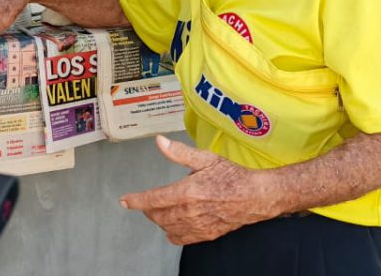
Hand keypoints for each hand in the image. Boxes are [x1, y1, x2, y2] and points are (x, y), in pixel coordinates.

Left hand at [119, 136, 280, 245]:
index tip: (124, 201)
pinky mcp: (205, 234)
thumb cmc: (232, 175)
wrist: (255, 196)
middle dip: (148, 209)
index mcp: (186, 192)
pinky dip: (172, 233)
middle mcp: (189, 211)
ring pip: (167, 228)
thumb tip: (160, 141)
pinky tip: (173, 225)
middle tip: (147, 201)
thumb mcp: (206, 158)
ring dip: (159, 220)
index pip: (153, 199)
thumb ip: (180, 152)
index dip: (135, 200)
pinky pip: (181, 239)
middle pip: (157, 215)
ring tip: (160, 210)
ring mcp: (197, 225)